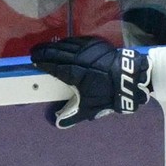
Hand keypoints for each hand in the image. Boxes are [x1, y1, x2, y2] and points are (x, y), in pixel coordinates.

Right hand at [30, 36, 150, 128]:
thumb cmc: (110, 93)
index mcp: (74, 73)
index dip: (42, 62)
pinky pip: (78, 41)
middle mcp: (79, 58)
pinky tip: (64, 44)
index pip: (53, 65)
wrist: (132, 77)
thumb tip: (58, 124)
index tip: (33, 61)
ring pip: (67, 45)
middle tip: (34, 52)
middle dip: (44, 52)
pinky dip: (68, 42)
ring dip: (54, 46)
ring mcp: (88, 49)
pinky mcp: (97, 44)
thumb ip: (73, 115)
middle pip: (56, 52)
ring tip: (46, 48)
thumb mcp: (91, 107)